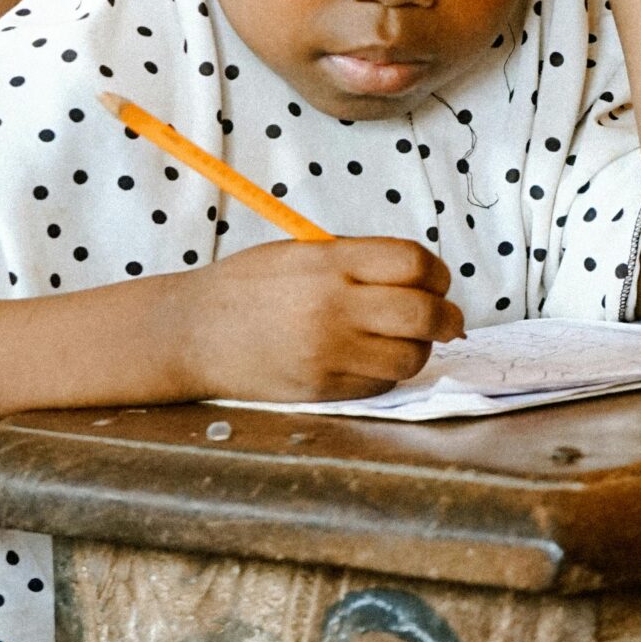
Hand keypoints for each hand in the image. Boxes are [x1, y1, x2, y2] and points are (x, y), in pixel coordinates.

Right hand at [178, 237, 463, 402]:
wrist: (193, 332)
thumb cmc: (247, 286)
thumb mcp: (301, 252)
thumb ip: (358, 261)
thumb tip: (422, 276)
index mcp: (329, 263)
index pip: (414, 263)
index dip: (438, 273)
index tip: (437, 281)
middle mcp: (333, 307)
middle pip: (424, 313)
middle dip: (447, 317)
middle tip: (447, 318)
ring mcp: (328, 353)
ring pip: (411, 357)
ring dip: (420, 348)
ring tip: (406, 340)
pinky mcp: (322, 389)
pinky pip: (380, 384)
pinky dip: (387, 372)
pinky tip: (371, 359)